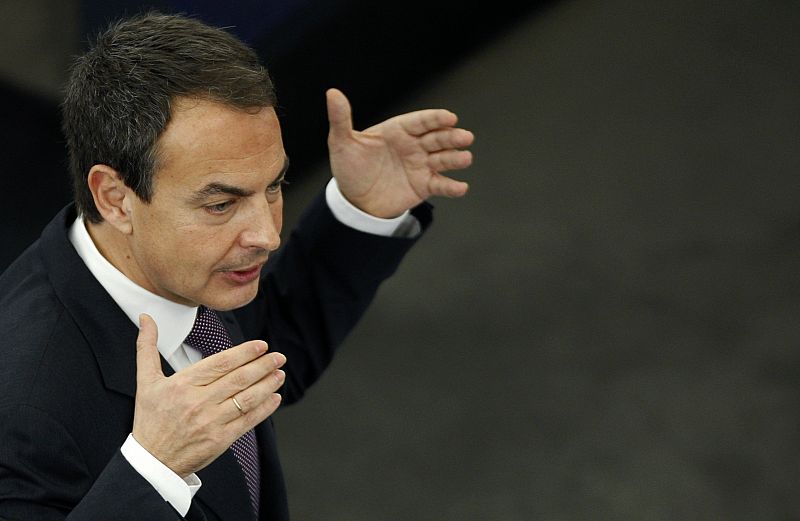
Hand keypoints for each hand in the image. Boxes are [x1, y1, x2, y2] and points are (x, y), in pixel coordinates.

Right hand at [131, 314, 285, 476]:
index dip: (244, 353)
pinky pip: (247, 420)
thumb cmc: (150, 420)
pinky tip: (274, 398)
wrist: (151, 462)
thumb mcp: (145, 382)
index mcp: (182, 385)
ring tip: (279, 373)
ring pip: (246, 398)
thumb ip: (147, 348)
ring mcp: (211, 422)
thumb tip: (145, 318)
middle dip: (262, 365)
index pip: (220, 363)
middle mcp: (198, 402)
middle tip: (278, 356)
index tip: (261, 345)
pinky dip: (264, 409)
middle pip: (238, 379)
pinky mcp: (220, 440)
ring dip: (267, 384)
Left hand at [326, 88, 474, 217]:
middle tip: (465, 137)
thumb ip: (341, 119)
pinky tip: (461, 188)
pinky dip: (452, 187)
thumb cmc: (350, 168)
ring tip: (466, 158)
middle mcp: (414, 145)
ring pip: (443, 159)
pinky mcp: (424, 186)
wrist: (354, 201)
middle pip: (437, 138)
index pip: (420, 121)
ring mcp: (421, 165)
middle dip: (452, 137)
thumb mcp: (342, 143)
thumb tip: (332, 93)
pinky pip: (440, 185)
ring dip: (456, 158)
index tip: (450, 117)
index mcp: (398, 130)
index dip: (435, 119)